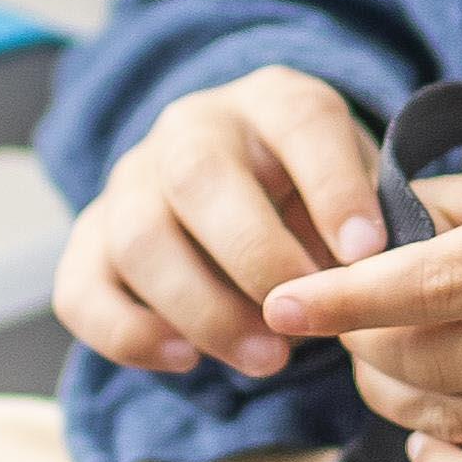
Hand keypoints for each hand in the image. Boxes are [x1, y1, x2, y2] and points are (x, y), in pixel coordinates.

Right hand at [56, 71, 388, 380]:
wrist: (245, 191)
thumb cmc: (317, 198)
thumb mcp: (361, 187)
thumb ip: (374, 221)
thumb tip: (381, 279)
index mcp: (272, 102)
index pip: (300, 123)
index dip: (333, 187)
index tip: (367, 254)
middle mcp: (191, 130)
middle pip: (198, 177)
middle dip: (255, 258)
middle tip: (302, 320)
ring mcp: (131, 183)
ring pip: (139, 239)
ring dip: (204, 310)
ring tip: (266, 359)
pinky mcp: (90, 242)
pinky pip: (80, 291)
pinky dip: (128, 334)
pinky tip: (185, 359)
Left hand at [260, 167, 461, 461]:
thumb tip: (353, 223)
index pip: (440, 281)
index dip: (349, 296)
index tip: (281, 302)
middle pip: (433, 359)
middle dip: (369, 346)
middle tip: (356, 329)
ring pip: (453, 422)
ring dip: (398, 398)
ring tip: (399, 368)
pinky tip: (430, 440)